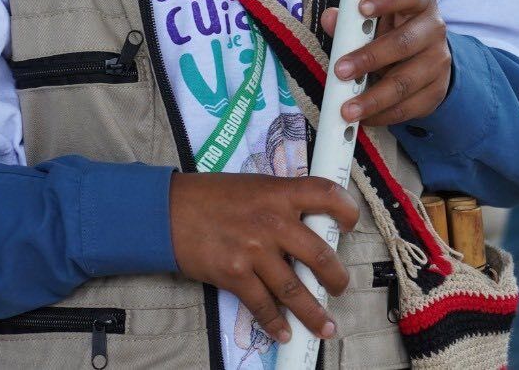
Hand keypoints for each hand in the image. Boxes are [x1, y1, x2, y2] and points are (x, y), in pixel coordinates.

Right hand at [170, 173, 359, 344]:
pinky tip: (284, 331)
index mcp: (278, 192)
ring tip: (326, 326)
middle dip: (336, 278)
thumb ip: (279, 203)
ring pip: (295, 290)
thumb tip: (305, 227)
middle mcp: (272, 221)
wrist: (167, 211)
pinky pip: (263, 305)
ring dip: (314, 313)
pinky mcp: (235, 274)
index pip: (326, 194)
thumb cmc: (208, 196)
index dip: (347, 210)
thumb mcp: (251, 186)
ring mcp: (254, 250)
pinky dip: (276, 323)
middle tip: (340, 287)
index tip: (351, 224)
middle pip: (320, 255)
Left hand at [322, 0, 450, 126]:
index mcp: (419, 1)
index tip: (361, 8)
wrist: (425, 56)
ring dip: (373, 98)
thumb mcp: (374, 19)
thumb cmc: (391, 30)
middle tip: (340, 72)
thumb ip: (351, 19)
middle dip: (369, 58)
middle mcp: (434, 28)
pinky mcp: (437, 90)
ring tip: (348, 109)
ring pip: (406, 81)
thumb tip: (330, 18)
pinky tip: (365, 118)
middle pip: (403, 43)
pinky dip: (384, 115)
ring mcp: (439, 61)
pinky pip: (409, 107)